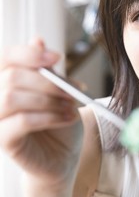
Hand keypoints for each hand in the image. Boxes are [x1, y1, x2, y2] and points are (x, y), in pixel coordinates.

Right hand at [0, 39, 82, 189]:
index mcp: (6, 81)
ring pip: (11, 97)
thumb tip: (37, 40)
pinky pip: (21, 121)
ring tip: (71, 107)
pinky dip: (49, 117)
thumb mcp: (58, 92)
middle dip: (48, 82)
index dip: (29, 54)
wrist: (63, 156)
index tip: (57, 58)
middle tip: (73, 92)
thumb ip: (46, 70)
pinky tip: (68, 118)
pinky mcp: (3, 140)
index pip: (6, 57)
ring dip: (48, 100)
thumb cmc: (58, 122)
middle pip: (12, 76)